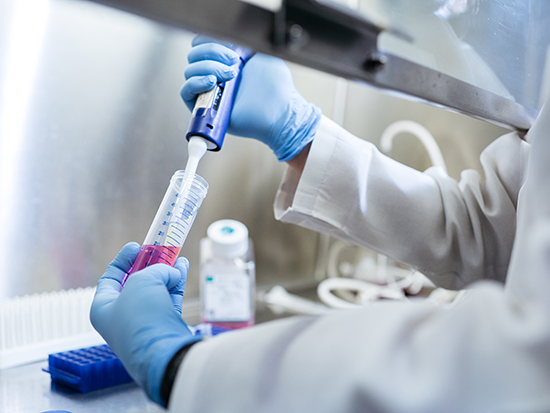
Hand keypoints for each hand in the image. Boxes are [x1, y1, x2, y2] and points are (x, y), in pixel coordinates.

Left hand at [90, 242, 200, 406]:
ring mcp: (144, 323)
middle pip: (135, 284)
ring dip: (165, 273)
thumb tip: (170, 272)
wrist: (163, 352)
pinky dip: (175, 284)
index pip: (111, 278)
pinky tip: (182, 268)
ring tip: (176, 257)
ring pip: (155, 291)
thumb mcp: (142, 282)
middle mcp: (121, 317)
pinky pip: (168, 300)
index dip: (123, 260)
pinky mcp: (164, 327)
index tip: (137, 246)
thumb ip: (154, 270)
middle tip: (160, 251)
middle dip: (148, 266)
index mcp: (103, 308)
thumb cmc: (141, 318)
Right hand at [181, 35, 321, 161]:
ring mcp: (210, 91)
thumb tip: (230, 36)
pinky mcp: (205, 108)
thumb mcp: (263, 55)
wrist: (279, 112)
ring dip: (209, 67)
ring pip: (190, 70)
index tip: (226, 45)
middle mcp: (216, 76)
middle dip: (212, 52)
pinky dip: (195, 82)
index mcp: (226, 62)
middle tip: (233, 62)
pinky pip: (185, 92)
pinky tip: (213, 82)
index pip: (202, 44)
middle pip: (194, 55)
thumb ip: (246, 42)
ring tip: (230, 76)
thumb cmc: (277, 88)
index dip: (208, 40)